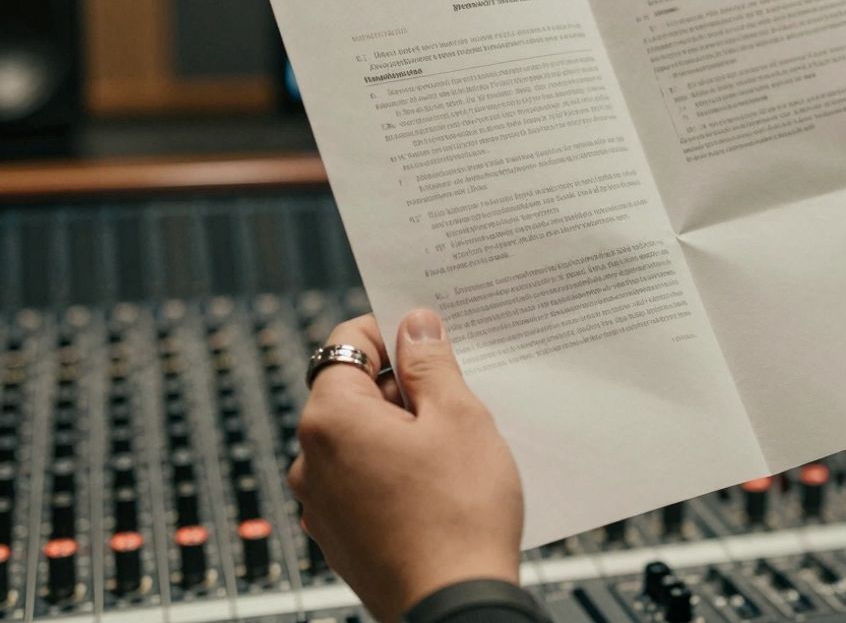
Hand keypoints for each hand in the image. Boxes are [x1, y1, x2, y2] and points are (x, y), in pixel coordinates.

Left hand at [289, 310, 523, 622]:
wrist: (455, 607)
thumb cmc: (459, 514)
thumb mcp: (460, 418)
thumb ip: (431, 364)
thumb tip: (414, 325)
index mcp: (330, 419)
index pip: (346, 344)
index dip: (391, 332)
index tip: (430, 337)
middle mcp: (310, 460)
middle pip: (353, 393)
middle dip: (403, 387)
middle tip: (458, 399)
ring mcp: (320, 504)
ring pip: (361, 440)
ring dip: (403, 432)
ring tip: (455, 450)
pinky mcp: (340, 537)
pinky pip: (364, 482)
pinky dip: (396, 472)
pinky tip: (440, 487)